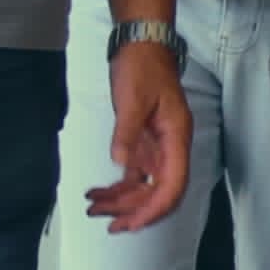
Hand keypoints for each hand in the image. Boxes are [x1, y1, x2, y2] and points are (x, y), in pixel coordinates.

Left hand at [85, 41, 193, 230]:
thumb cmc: (142, 68)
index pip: (172, 187)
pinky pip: (134, 175)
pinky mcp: (144, 144)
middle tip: (107, 224)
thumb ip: (127, 133)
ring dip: (121, 202)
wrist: (141, 45)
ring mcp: (158, 148)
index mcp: (176, 139)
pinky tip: (98, 192)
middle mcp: (171, 148)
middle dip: (134, 212)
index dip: (153, 210)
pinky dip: (117, 187)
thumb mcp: (132, 99)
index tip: (130, 224)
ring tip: (93, 208)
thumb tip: (121, 165)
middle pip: (159, 193)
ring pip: (145, 187)